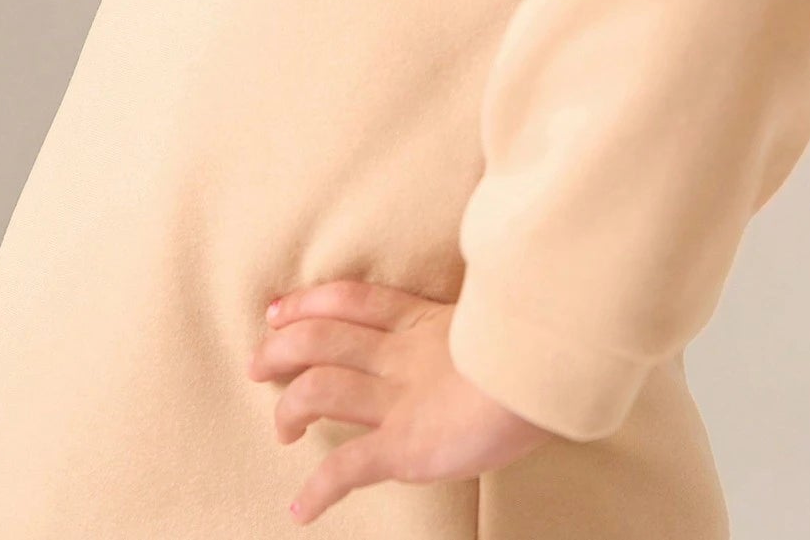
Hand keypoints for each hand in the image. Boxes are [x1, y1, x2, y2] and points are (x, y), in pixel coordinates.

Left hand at [247, 276, 557, 523]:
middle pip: (322, 338)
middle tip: (258, 361)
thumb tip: (491, 313)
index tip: (278, 309)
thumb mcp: (501, 319)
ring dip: (289, 409)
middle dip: (281, 348)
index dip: (309, 302)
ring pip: (321, 390)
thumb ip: (481, 320)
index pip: (350, 300)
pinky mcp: (404, 446)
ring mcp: (400, 401)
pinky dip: (318, 491)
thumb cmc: (536, 344)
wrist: (550, 371)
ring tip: (279, 427)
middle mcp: (402, 357)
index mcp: (422, 323)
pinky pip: (348, 469)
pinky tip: (302, 509)